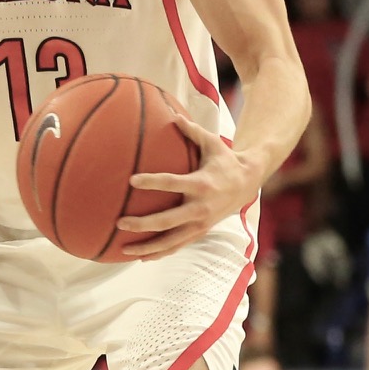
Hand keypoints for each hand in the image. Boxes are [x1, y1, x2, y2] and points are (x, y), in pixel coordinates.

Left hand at [119, 115, 256, 259]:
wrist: (247, 184)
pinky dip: (159, 252)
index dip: (152, 182)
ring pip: (171, 241)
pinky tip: (141, 257)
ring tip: (123, 248)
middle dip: (143, 223)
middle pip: (167, 220)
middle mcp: (200, 207)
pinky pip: (177, 246)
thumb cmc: (224, 160)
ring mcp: (200, 223)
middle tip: (120, 221)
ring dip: (147, 246)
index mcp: (201, 184)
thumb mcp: (212, 142)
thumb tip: (172, 113)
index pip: (172, 183)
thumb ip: (191, 130)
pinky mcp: (200, 232)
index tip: (132, 180)